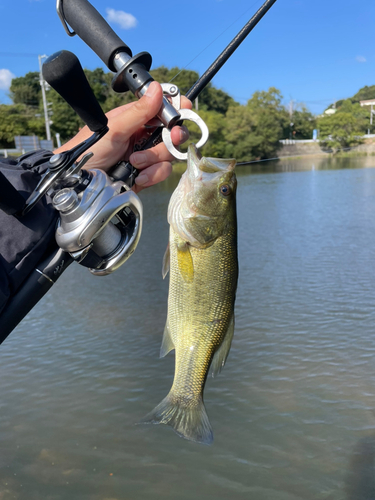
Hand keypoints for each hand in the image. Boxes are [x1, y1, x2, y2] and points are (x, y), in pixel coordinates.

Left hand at [54, 81, 190, 192]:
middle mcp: (143, 136)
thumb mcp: (114, 128)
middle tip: (173, 136)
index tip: (185, 108)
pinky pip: (162, 172)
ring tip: (134, 162)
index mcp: (135, 119)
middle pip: (172, 133)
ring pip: (168, 154)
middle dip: (172, 137)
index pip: (162, 109)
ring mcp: (145, 157)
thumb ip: (139, 111)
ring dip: (153, 159)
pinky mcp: (146, 175)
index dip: (176, 108)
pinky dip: (152, 174)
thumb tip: (157, 88)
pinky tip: (137, 176)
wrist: (80, 183)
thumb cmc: (89, 150)